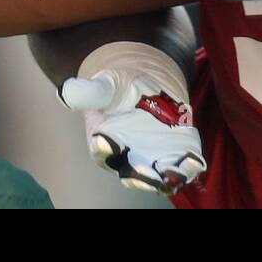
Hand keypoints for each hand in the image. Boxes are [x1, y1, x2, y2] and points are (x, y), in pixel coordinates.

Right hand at [61, 42, 205, 195]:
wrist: (145, 86)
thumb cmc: (118, 88)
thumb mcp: (104, 85)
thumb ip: (90, 91)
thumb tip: (66, 91)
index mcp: (104, 143)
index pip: (102, 150)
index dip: (104, 148)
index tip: (106, 142)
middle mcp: (128, 157)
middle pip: (133, 172)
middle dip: (141, 174)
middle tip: (146, 172)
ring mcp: (154, 157)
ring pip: (160, 174)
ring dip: (168, 175)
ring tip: (175, 171)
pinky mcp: (176, 152)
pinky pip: (183, 163)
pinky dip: (189, 165)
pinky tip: (195, 162)